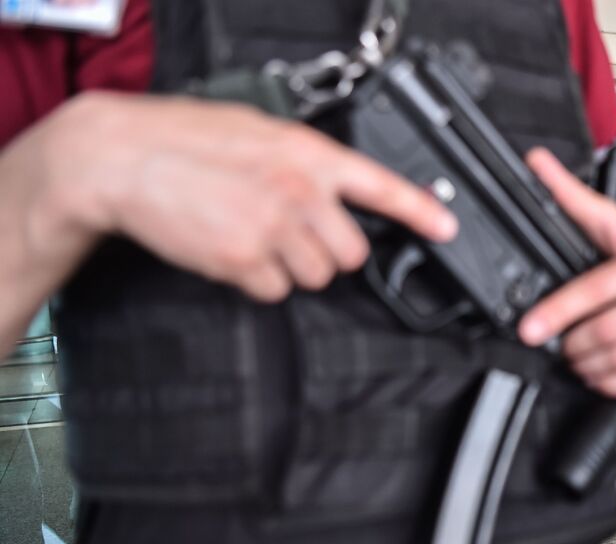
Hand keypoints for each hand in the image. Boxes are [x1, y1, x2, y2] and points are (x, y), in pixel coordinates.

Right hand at [5, 92, 457, 304]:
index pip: (382, 186)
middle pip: (351, 254)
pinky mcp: (245, 261)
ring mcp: (275, 229)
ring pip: (316, 277)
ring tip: (253, 236)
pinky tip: (230, 251)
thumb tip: (333, 187)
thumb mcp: (258, 133)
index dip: (422, 212)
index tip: (447, 228)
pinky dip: (256, 281)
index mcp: (308, 154)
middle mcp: (301, 192)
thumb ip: (303, 161)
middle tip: (291, 234)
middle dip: (327, 252)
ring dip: (291, 268)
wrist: (120, 159)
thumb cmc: (184, 140)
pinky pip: (274, 291)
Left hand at [518, 148, 615, 397]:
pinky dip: (614, 381)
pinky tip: (602, 370)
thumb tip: (537, 162)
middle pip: (606, 332)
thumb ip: (571, 197)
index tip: (531, 330)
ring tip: (579, 356)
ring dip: (590, 365)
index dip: (556, 313)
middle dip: (573, 344)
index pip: (594, 291)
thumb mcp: (611, 224)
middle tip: (560, 343)